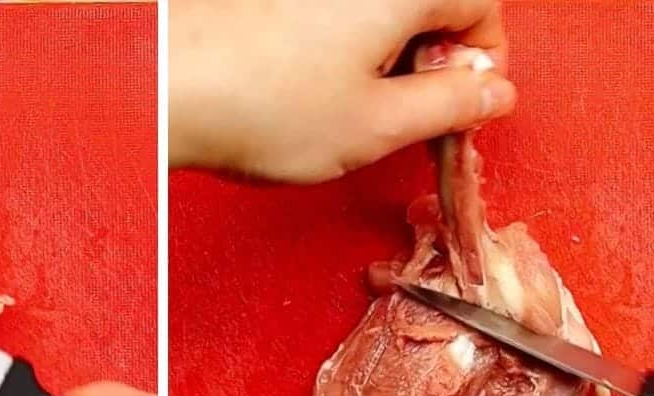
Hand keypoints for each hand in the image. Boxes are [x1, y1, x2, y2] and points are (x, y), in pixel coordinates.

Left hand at [169, 0, 514, 182]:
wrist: (160, 86)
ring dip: (385, 52)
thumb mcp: (378, 125)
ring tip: (349, 107)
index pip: (481, 3)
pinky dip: (340, 42)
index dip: (482, 61)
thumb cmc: (261, 106)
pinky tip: (308, 86)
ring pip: (379, 9)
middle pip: (429, 0)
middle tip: (406, 116)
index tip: (464, 105)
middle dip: (432, 58)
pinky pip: (333, 9)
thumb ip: (451, 106)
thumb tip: (493, 94)